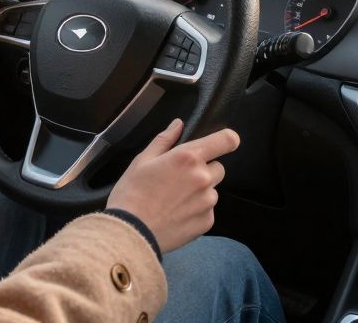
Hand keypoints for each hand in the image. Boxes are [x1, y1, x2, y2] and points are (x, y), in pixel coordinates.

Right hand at [106, 119, 239, 253]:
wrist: (131, 232)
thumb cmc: (132, 193)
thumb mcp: (143, 160)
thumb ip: (165, 140)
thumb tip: (178, 124)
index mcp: (188, 157)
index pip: (226, 140)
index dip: (226, 139)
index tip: (221, 143)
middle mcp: (203, 178)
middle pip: (218, 168)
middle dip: (204, 170)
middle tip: (180, 180)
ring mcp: (207, 202)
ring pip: (212, 190)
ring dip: (200, 192)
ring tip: (174, 200)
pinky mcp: (207, 222)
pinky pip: (208, 210)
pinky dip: (197, 211)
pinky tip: (176, 214)